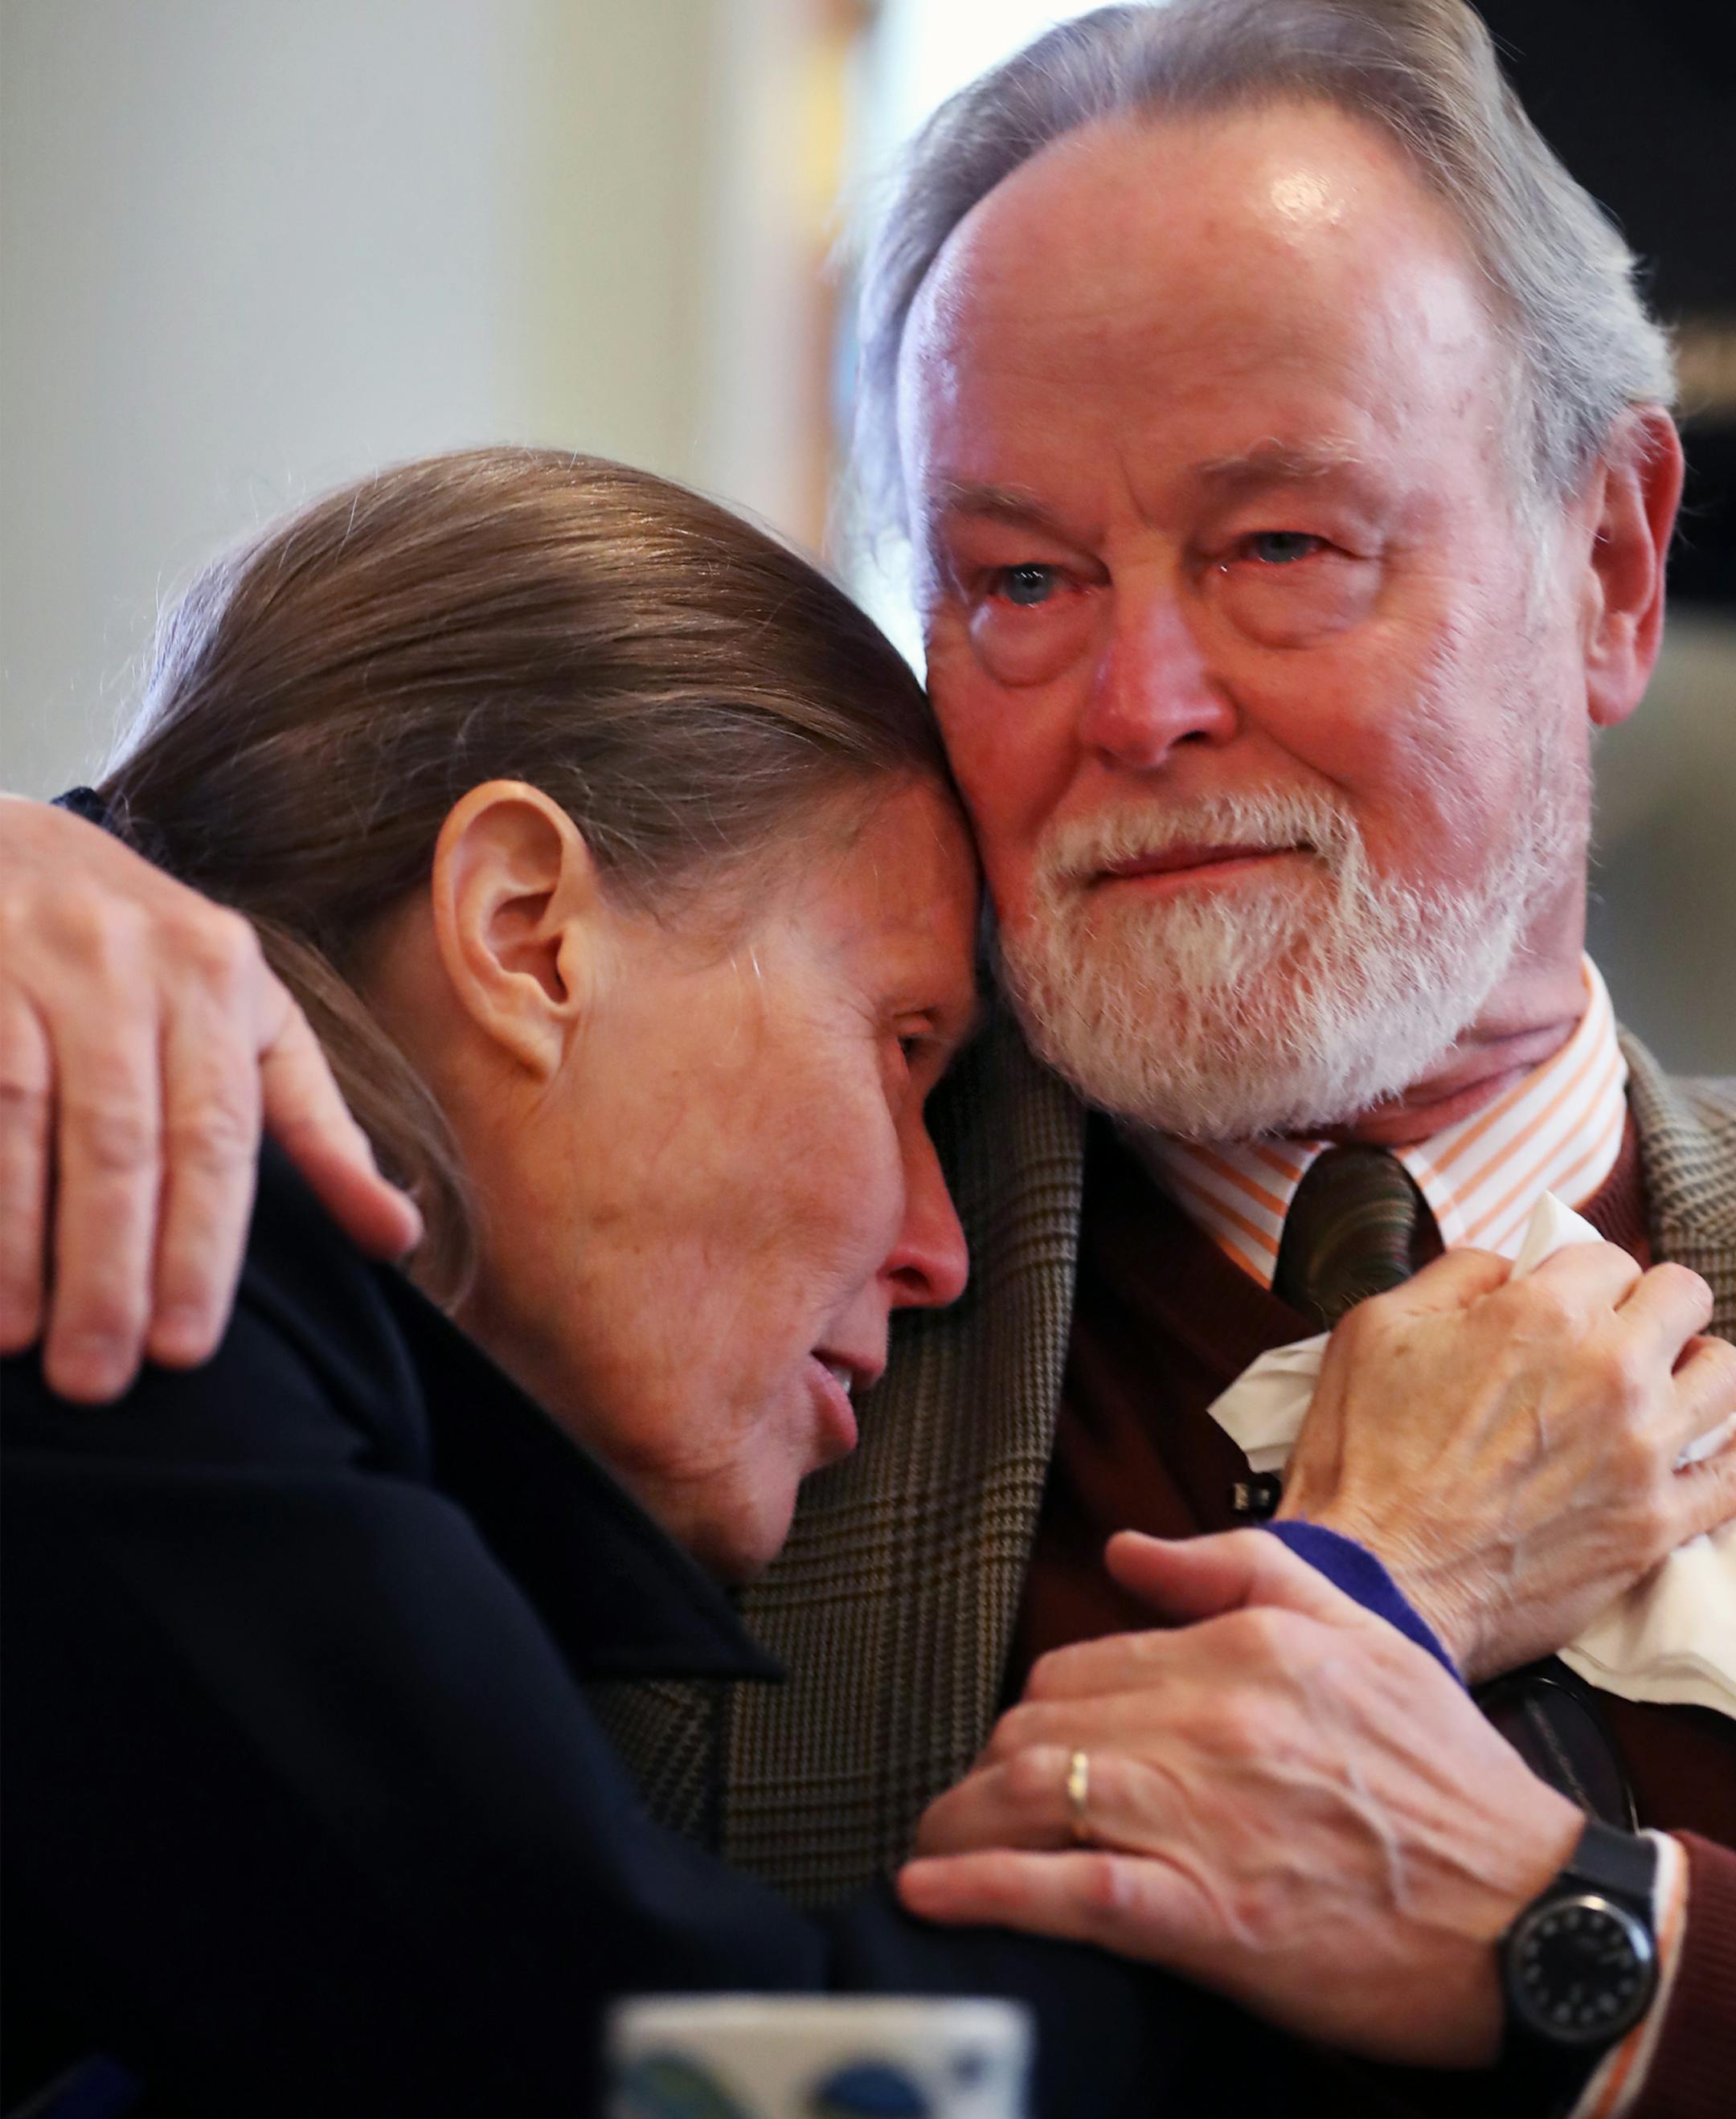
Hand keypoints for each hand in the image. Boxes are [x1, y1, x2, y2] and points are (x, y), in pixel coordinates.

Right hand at [0, 794, 420, 1400]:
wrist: (7, 838)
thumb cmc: (148, 956)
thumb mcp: (253, 1020)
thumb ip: (319, 1129)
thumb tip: (401, 1238)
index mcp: (217, 974)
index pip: (217, 1133)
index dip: (203, 1245)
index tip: (187, 1347)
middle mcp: (122, 959)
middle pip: (120, 1140)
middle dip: (111, 1268)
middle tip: (100, 1377)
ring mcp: (21, 958)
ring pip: (20, 1117)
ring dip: (18, 1241)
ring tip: (22, 1341)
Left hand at [901, 1529, 1582, 2067]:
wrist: (1535, 1919)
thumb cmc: (1449, 1783)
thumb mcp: (1361, 1636)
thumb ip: (1240, 1570)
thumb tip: (1126, 1548)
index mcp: (1246, 1650)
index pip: (1082, 1666)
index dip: (1040, 1713)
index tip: (1026, 1750)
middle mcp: (1213, 1721)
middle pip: (1041, 1726)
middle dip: (991, 1768)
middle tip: (973, 1807)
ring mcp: (1205, 1817)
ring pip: (1036, 1794)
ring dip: (964, 1824)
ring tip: (934, 1850)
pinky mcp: (1207, 1916)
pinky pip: (1065, 1891)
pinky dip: (986, 1891)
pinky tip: (931, 1893)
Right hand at [1279, 1244, 1735, 1679]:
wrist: (1377, 1580)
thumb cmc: (1364, 1456)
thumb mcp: (1376, 1329)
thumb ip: (1455, 1276)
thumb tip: (1509, 1268)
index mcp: (1543, 1314)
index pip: (1609, 1257)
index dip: (1579, 1275)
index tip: (1560, 1302)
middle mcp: (1610, 1371)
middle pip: (1684, 1298)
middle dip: (1646, 1306)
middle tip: (1610, 1335)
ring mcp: (1644, 1451)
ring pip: (1724, 1376)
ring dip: (1690, 1370)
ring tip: (1654, 1388)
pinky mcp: (1657, 1524)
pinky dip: (1724, 1454)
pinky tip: (1698, 1450)